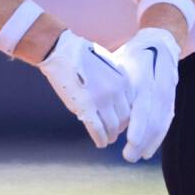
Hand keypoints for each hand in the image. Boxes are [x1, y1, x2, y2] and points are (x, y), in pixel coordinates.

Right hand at [37, 29, 133, 146]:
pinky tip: (100, 143)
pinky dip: (100, 139)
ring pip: (112, 127)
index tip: (122, 120)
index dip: (127, 116)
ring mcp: (101, 99)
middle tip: (114, 132)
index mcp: (124, 79)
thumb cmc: (83, 56)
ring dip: (110, 136)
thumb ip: (116, 80)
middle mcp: (116, 90)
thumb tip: (119, 97)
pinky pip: (97, 129)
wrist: (62, 51)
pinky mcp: (85, 107)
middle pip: (125, 118)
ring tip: (107, 139)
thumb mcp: (108, 63)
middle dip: (120, 128)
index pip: (132, 105)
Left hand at [114, 27, 180, 161]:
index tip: (129, 140)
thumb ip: (110, 85)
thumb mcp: (118, 63)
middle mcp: (157, 85)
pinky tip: (148, 151)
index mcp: (142, 75)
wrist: (159, 41)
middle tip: (128, 156)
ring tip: (136, 156)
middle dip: (142, 140)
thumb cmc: (130, 54)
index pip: (142, 104)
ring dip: (149, 142)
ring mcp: (167, 92)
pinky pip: (166, 121)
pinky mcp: (171, 98)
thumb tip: (93, 108)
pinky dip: (158, 137)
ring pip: (160, 122)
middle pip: (152, 117)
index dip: (138, 124)